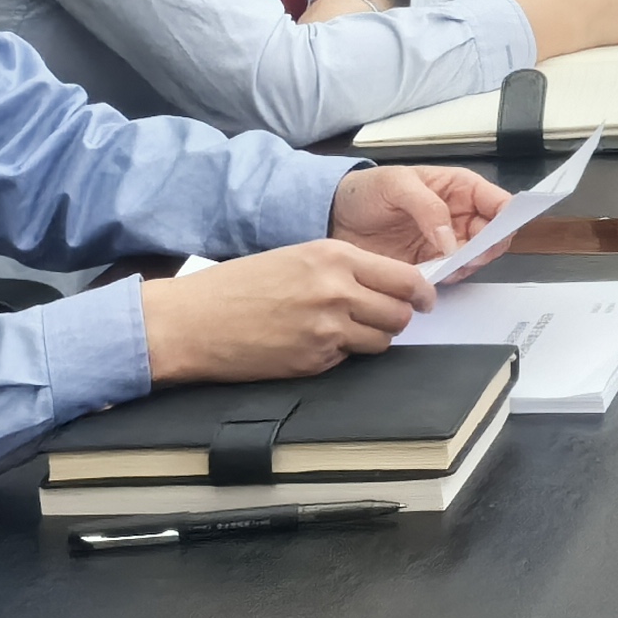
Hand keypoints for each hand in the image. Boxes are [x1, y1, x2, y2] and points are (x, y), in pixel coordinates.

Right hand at [139, 239, 430, 385]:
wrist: (191, 322)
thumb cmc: (235, 286)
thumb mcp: (295, 256)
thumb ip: (342, 267)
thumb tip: (381, 283)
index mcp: (334, 256)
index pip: (405, 277)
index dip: (421, 292)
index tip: (425, 299)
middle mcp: (337, 291)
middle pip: (400, 314)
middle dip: (398, 318)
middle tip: (384, 318)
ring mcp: (327, 329)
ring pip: (381, 342)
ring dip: (372, 339)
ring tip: (344, 331)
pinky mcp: (313, 361)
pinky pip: (347, 361)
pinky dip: (339, 355)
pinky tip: (311, 343)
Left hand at [329, 162, 509, 264]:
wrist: (335, 216)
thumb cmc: (368, 190)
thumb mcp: (397, 185)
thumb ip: (428, 207)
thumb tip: (450, 241)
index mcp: (460, 188)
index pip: (499, 203)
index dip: (505, 219)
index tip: (493, 235)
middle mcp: (460, 216)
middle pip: (493, 235)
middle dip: (486, 249)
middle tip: (466, 257)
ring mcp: (446, 242)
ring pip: (476, 258)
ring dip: (466, 266)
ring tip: (445, 266)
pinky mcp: (430, 264)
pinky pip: (451, 275)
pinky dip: (447, 279)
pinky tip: (432, 275)